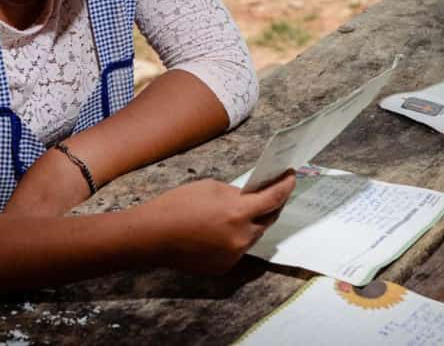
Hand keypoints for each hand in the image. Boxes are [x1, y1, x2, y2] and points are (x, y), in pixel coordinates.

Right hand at [133, 171, 295, 274]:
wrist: (152, 235)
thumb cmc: (177, 205)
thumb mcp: (211, 188)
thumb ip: (236, 194)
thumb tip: (249, 198)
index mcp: (238, 213)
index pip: (274, 199)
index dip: (285, 186)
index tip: (291, 177)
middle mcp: (241, 237)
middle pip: (268, 220)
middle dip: (272, 205)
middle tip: (272, 191)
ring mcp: (233, 255)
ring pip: (253, 236)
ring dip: (254, 222)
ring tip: (247, 209)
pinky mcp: (223, 266)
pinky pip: (238, 249)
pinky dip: (237, 237)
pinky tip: (226, 228)